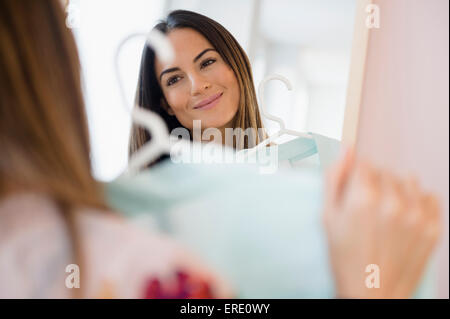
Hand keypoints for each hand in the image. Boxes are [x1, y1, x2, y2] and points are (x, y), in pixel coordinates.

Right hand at [322, 148, 441, 297]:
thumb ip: (334, 178)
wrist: (371, 294)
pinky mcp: (433, 228)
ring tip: (386, 210)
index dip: (355, 176)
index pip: (364, 164)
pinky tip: (403, 215)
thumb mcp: (327, 217)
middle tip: (367, 205)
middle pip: (385, 171)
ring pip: (407, 180)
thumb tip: (346, 149)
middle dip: (374, 182)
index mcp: (363, 198)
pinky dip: (417, 200)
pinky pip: (429, 196)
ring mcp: (417, 215)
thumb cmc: (345, 258)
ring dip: (396, 189)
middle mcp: (393, 202)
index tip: (354, 189)